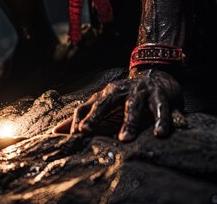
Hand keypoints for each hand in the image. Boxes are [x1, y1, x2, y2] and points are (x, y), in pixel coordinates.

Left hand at [53, 68, 182, 140]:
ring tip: (125, 139)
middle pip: (104, 103)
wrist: (157, 78)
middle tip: (85, 131)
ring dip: (128, 122)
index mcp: (103, 96)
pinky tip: (159, 133)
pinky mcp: (159, 95)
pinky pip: (159, 109)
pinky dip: (160, 121)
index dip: (77, 121)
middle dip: (94, 117)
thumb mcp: (104, 108)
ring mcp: (139, 91)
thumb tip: (56, 131)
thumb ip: (83, 119)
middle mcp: (118, 91)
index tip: (71, 136)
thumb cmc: (126, 99)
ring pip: (132, 106)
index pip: (85, 107)